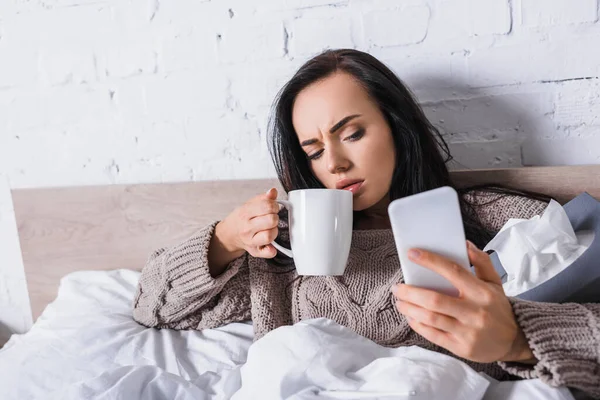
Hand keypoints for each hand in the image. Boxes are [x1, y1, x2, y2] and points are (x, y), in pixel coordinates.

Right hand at [218, 188, 279, 258]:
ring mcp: (250, 241)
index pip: (267, 206)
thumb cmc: (242, 217)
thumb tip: (273, 192)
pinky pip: (268, 253)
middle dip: (275, 217)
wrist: (229, 233)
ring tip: (270, 228)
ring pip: (270, 235)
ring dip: (275, 230)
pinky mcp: (255, 251)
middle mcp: (247, 228)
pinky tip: (271, 244)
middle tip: (271, 218)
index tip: (272, 207)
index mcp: (245, 213)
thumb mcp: (250, 204)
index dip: (274, 205)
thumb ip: (263, 198)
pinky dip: (272, 249)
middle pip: (271, 221)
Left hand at [392, 241, 535, 363]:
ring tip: (400, 301)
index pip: (453, 272)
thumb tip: (464, 244)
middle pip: (435, 299)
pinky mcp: (461, 348)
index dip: (430, 261)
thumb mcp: (495, 283)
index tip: (412, 254)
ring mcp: (468, 332)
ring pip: (431, 318)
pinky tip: (411, 316)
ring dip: (410, 308)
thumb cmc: (498, 308)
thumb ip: (482, 262)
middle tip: (397, 287)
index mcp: (482, 292)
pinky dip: (418, 325)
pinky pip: (433, 335)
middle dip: (410, 292)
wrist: (514, 342)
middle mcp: (475, 312)